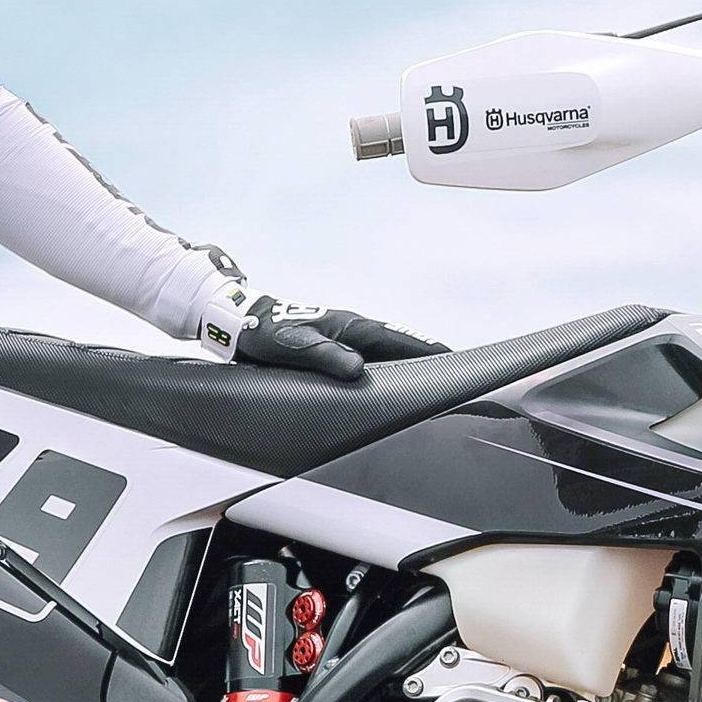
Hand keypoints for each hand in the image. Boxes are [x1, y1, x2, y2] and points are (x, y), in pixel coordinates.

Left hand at [209, 283, 444, 384]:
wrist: (246, 322)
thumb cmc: (269, 333)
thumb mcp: (296, 346)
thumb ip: (327, 356)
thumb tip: (359, 370)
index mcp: (351, 327)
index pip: (398, 339)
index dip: (427, 350)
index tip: (453, 358)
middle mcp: (354, 329)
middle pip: (401, 343)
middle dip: (428, 356)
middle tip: (456, 372)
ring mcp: (347, 337)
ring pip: (388, 351)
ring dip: (411, 362)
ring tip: (434, 378)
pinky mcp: (337, 346)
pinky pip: (373, 357)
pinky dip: (390, 366)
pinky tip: (394, 379)